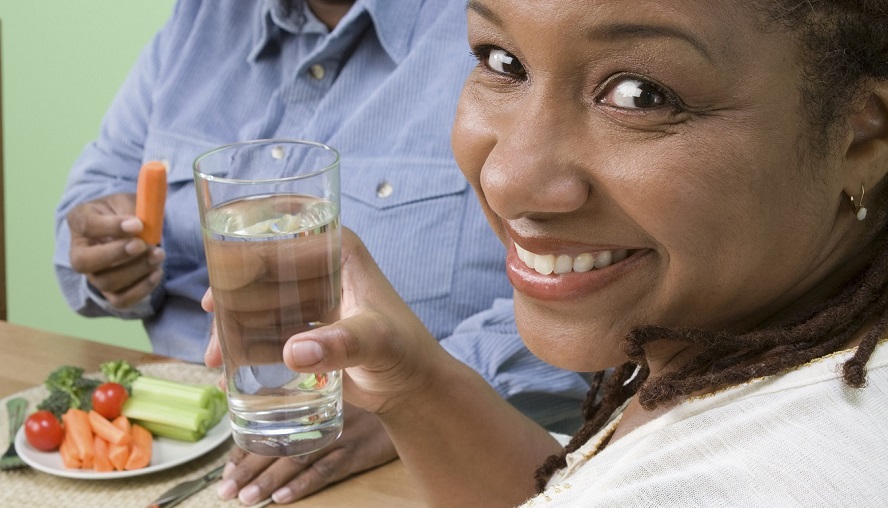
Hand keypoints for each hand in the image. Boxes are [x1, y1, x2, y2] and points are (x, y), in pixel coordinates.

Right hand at [66, 193, 164, 307]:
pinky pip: (121, 300)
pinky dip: (141, 289)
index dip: (112, 227)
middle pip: (85, 262)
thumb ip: (132, 210)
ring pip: (107, 282)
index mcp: (79, 221)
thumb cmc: (126, 212)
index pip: (87, 226)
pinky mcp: (110, 292)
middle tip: (142, 245)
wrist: (131, 229)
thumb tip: (138, 227)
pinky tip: (157, 273)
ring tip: (158, 254)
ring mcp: (93, 274)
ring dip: (136, 270)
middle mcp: (79, 251)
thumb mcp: (128, 201)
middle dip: (116, 254)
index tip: (137, 224)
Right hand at [203, 229, 443, 413]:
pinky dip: (242, 341)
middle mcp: (317, 265)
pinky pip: (261, 326)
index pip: (280, 236)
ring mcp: (306, 297)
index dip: (242, 249)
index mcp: (336, 249)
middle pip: (258, 267)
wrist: (411, 387)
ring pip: (254, 299)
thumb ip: (342, 345)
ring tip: (217, 356)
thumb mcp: (377, 343)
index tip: (217, 279)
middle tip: (214, 327)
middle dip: (230, 293)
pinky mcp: (301, 325)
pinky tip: (227, 364)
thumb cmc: (405, 353)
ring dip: (231, 322)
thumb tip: (294, 353)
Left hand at [216, 403, 396, 504]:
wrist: (407, 387)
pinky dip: (305, 483)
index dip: (245, 446)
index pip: (267, 423)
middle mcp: (320, 414)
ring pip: (299, 459)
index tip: (227, 468)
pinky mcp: (359, 449)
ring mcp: (340, 433)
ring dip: (271, 479)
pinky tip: (284, 496)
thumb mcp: (324, 381)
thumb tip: (234, 388)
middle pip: (278, 444)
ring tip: (247, 498)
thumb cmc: (361, 386)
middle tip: (227, 490)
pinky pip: (329, 468)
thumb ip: (286, 388)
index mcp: (307, 396)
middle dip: (249, 468)